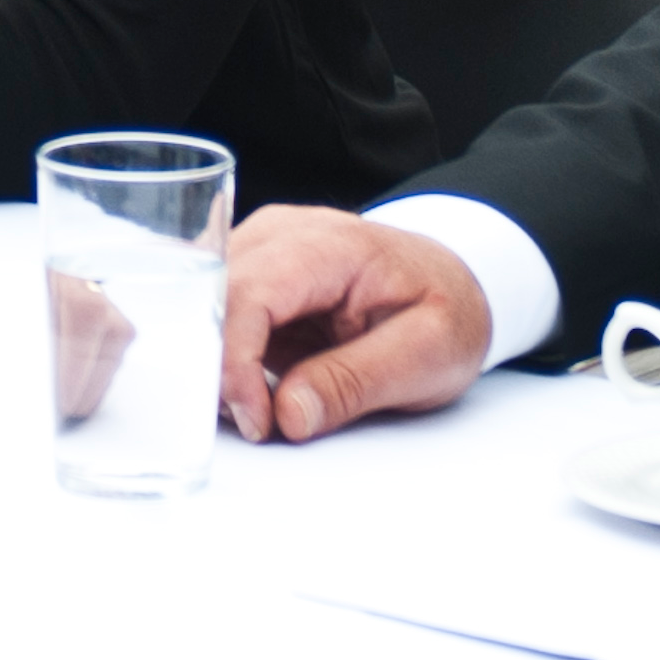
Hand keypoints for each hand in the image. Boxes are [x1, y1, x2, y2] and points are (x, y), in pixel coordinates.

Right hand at [216, 205, 496, 440]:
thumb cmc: (446, 314)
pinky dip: (223, 357)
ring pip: (204, 304)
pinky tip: (251, 390)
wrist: (455, 285)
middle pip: (213, 295)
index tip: (256, 421)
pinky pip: (216, 313)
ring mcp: (263, 248)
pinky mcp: (255, 274)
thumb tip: (286, 415)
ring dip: (217, 364)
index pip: (252, 293)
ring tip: (259, 411)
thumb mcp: (426, 357)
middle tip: (252, 426)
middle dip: (218, 368)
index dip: (237, 361)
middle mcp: (283, 234)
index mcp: (329, 245)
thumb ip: (355, 383)